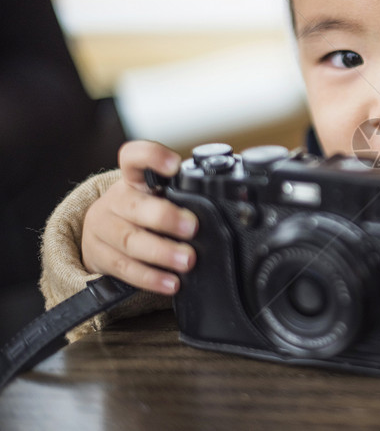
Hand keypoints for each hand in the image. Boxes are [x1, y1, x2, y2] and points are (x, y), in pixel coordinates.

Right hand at [81, 141, 197, 294]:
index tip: (174, 166)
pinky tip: (171, 283)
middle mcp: (115, 201)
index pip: (134, 157)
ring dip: (162, 252)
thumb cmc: (139, 213)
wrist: (97, 236)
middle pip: (134, 205)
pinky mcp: (99, 256)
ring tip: (187, 260)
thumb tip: (221, 205)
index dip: (151, 157)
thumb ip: (179, 196)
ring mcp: (103, 228)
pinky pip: (124, 268)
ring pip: (129, 240)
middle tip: (192, 227)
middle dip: (165, 217)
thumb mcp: (154, 197)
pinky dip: (150, 277)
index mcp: (132, 180)